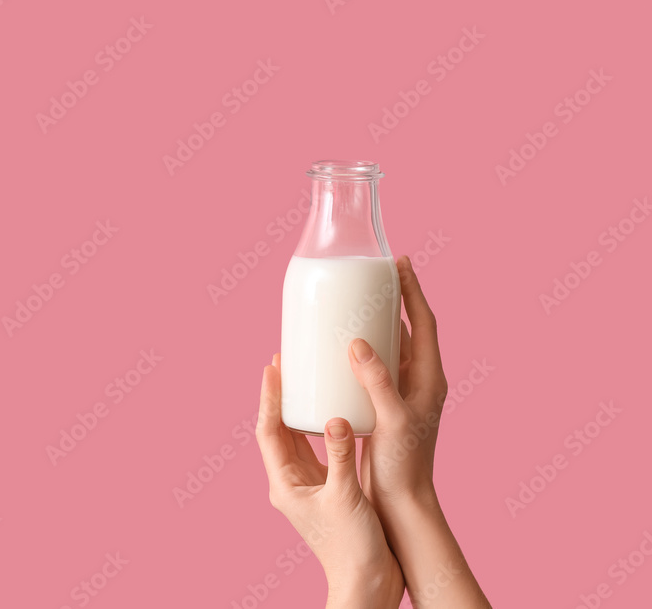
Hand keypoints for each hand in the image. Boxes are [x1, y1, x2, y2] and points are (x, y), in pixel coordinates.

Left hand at [256, 354, 403, 607]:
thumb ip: (340, 456)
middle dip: (280, 397)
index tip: (272, 368)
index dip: (269, 399)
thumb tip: (334, 418)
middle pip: (278, 430)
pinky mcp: (328, 490)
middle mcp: (291, 482)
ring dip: (298, 410)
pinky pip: (319, 450)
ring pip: (297, 439)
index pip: (268, 431)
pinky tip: (332, 411)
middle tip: (286, 363)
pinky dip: (321, 428)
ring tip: (304, 380)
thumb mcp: (346, 496)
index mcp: (285, 484)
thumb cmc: (352, 547)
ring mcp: (309, 486)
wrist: (368, 583)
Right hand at [350, 255, 446, 511]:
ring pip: (391, 347)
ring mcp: (402, 394)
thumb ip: (378, 380)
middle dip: (394, 299)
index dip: (413, 291)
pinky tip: (338, 349)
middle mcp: (419, 382)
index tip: (400, 263)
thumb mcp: (394, 420)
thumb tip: (358, 341)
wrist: (402, 503)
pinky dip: (360, 352)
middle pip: (409, 328)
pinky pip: (374, 368)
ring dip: (376, 323)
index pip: (425, 323)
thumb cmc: (405, 466)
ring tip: (354, 303)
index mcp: (430, 379)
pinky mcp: (384, 406)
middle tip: (373, 276)